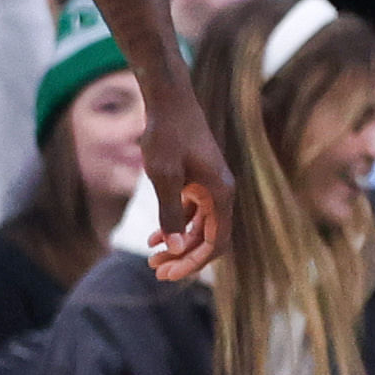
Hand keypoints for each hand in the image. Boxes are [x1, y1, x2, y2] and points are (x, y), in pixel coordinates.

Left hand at [142, 81, 235, 282]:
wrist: (168, 99)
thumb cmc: (166, 135)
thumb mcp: (164, 176)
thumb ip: (170, 213)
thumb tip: (176, 248)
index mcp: (222, 194)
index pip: (216, 242)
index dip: (194, 262)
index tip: (168, 275)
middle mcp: (222, 192)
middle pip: (209, 237)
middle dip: (185, 257)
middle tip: (157, 272)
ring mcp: (210, 185)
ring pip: (199, 226)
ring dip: (179, 244)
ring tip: (152, 259)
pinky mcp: (198, 179)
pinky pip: (191, 212)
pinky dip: (176, 225)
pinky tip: (154, 238)